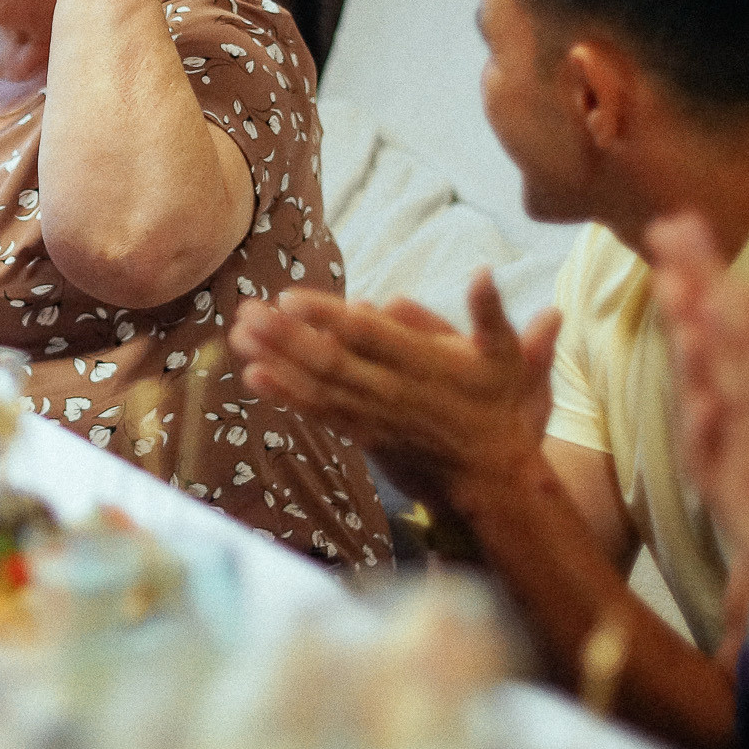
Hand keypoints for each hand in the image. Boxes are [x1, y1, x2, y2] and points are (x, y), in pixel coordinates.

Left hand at [230, 269, 558, 501]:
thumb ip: (492, 315)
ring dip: (274, 361)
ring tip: (237, 336)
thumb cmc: (498, 407)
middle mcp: (391, 390)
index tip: (290, 297)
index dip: (327, 317)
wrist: (490, 475)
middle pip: (329, 361)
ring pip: (316, 386)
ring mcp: (372, 414)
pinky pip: (317, 411)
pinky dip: (284, 394)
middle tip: (246, 311)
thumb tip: (484, 273)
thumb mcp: (510, 358)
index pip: (368, 336)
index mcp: (423, 364)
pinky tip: (252, 376)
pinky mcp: (361, 432)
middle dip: (284, 337)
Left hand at [648, 212, 748, 642]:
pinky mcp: (738, 488)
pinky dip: (700, 391)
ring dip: (698, 317)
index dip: (740, 273)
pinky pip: (713, 434)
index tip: (708, 233)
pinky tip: (685, 355)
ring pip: (730, 370)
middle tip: (667, 228)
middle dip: (709, 276)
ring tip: (669, 273)